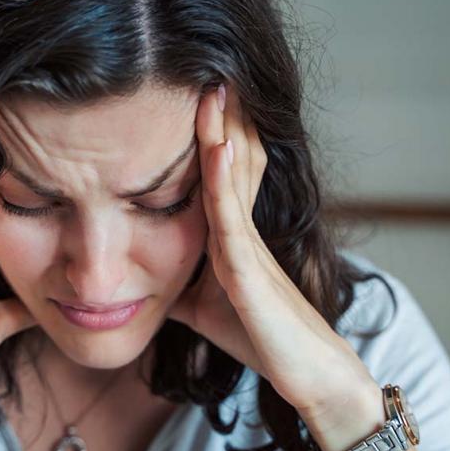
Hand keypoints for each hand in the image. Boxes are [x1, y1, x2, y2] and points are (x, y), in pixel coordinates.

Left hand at [169, 83, 376, 420]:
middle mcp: (241, 234)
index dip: (211, 138)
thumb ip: (180, 286)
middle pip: (232, 165)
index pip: (218, 178)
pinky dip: (221, 183)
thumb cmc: (259, 338)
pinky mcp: (250, 273)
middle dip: (220, 122)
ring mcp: (248, 249)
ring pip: (234, 180)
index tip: (194, 102)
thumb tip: (143, 283)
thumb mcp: (203, 306)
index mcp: (231, 240)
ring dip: (223, 134)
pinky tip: (215, 148)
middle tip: (208, 75)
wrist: (306, 375)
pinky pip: (231, 220)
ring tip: (214, 90)